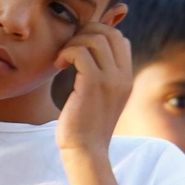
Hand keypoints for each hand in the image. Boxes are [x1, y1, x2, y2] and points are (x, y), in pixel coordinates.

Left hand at [54, 18, 131, 156]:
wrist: (85, 151)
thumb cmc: (85, 125)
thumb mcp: (99, 97)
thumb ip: (100, 76)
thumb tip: (85, 54)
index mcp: (126, 78)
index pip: (120, 38)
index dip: (97, 34)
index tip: (78, 48)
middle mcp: (123, 76)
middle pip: (110, 33)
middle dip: (85, 33)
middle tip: (68, 49)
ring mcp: (111, 80)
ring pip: (96, 39)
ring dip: (74, 42)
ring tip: (62, 59)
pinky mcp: (94, 85)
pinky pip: (81, 52)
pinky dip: (67, 52)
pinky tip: (58, 65)